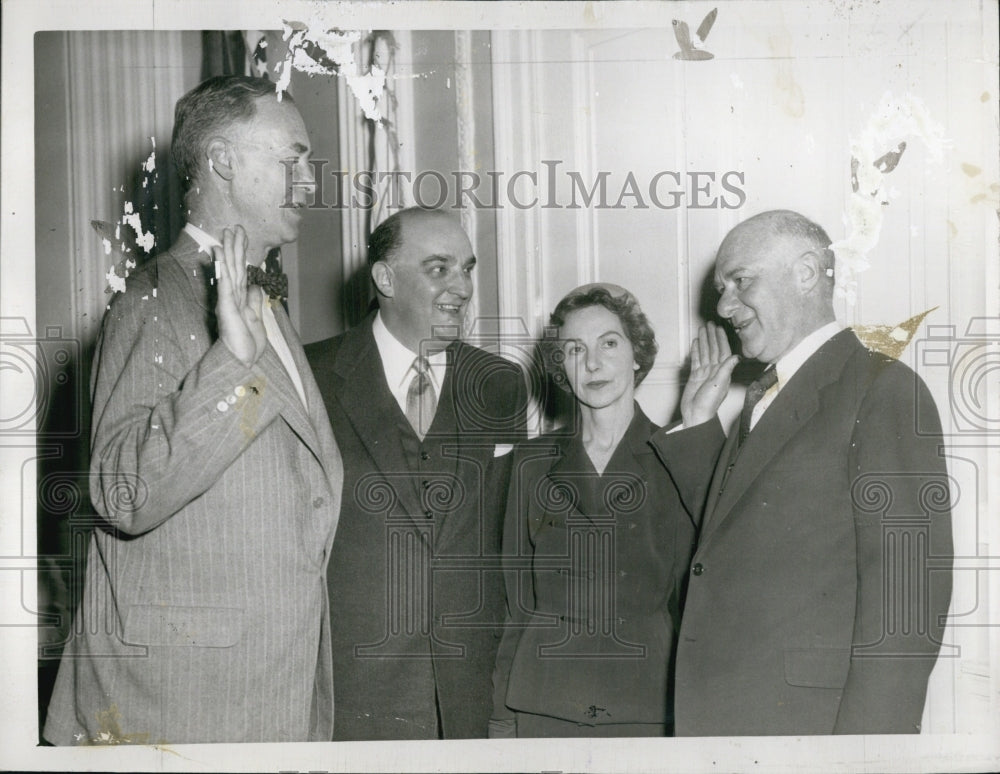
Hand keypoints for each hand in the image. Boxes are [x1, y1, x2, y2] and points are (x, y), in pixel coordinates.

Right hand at [214, 226, 266, 366]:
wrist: (241, 363)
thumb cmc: (247, 345)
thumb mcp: (257, 318)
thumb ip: (255, 301)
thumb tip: (256, 286)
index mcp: (240, 299)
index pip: (241, 271)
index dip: (241, 253)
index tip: (242, 236)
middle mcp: (232, 297)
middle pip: (234, 266)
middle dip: (235, 246)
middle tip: (235, 227)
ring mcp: (228, 301)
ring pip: (229, 270)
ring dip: (228, 251)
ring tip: (226, 233)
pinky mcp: (226, 307)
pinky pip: (224, 284)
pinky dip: (222, 268)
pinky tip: (218, 253)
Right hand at [680, 321, 738, 426]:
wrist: (696, 414)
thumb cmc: (708, 403)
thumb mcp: (719, 384)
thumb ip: (726, 369)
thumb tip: (736, 356)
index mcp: (723, 372)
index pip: (722, 351)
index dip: (721, 339)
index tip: (718, 328)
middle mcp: (715, 370)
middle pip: (713, 349)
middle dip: (711, 336)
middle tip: (709, 324)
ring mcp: (704, 373)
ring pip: (704, 352)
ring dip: (703, 341)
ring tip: (701, 330)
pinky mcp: (695, 376)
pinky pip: (696, 360)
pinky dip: (696, 351)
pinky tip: (695, 343)